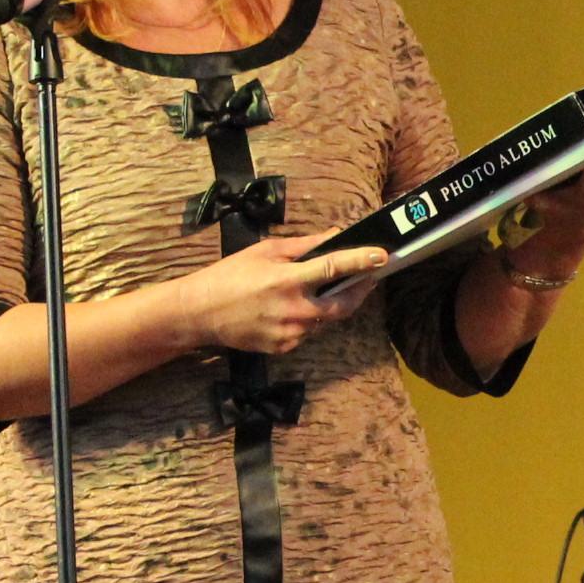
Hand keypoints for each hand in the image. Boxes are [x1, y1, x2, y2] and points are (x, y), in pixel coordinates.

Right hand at [177, 234, 386, 354]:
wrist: (200, 313)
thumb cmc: (230, 276)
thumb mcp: (265, 251)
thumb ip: (304, 245)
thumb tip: (335, 235)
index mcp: (288, 280)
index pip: (336, 268)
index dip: (362, 262)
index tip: (383, 256)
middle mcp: (294, 310)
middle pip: (344, 304)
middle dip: (361, 291)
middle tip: (370, 278)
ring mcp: (291, 332)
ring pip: (326, 319)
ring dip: (331, 305)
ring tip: (325, 290)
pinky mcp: (285, 347)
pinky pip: (308, 332)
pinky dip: (309, 319)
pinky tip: (295, 308)